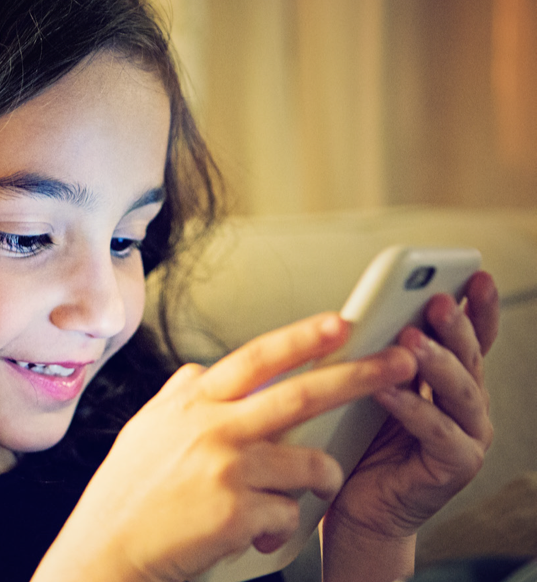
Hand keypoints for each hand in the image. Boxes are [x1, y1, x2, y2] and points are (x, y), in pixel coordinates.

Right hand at [34, 313, 416, 581]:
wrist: (106, 552)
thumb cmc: (127, 496)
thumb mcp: (146, 430)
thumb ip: (179, 397)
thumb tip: (202, 372)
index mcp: (192, 402)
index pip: (257, 358)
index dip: (303, 337)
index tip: (341, 323)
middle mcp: (211, 426)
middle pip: (300, 394)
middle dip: (359, 377)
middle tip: (400, 366)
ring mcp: (226, 467)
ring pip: (310, 463)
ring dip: (323, 477)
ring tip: (311, 488)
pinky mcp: (237, 511)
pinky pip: (290, 513)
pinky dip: (281, 526)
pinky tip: (253, 534)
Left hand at [323, 272, 499, 578]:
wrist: (352, 506)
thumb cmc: (356, 443)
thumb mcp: (366, 388)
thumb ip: (375, 357)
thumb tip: (358, 312)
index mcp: (448, 381)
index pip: (470, 337)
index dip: (476, 307)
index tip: (475, 274)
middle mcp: (466, 405)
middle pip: (468, 357)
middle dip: (455, 325)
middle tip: (436, 299)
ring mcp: (467, 436)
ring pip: (460, 391)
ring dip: (437, 362)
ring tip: (412, 338)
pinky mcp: (454, 466)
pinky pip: (437, 431)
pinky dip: (412, 409)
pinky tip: (386, 390)